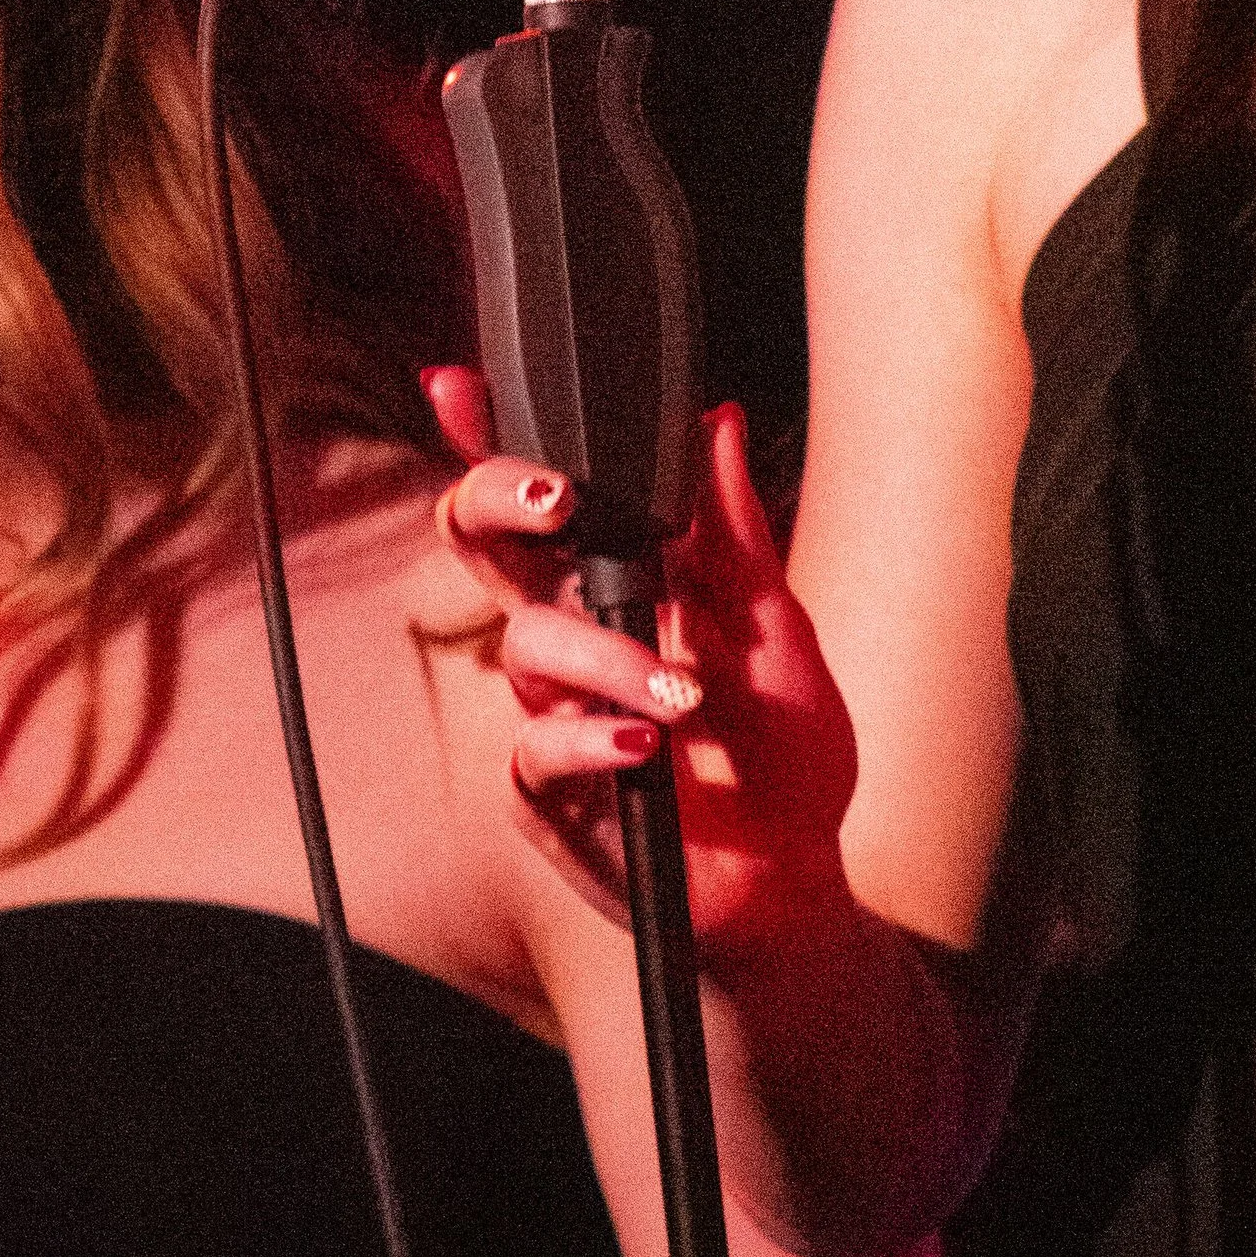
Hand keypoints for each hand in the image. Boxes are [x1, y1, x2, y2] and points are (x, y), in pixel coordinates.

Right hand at [425, 377, 859, 962]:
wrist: (798, 873)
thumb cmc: (782, 745)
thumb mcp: (776, 626)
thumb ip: (733, 529)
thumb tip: (716, 419)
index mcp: (620, 577)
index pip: (541, 496)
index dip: (484, 439)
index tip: (457, 384)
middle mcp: (571, 633)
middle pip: (485, 543)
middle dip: (500, 500)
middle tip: (558, 499)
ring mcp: (552, 712)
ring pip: (526, 647)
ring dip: (606, 658)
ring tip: (679, 697)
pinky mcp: (548, 796)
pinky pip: (534, 751)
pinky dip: (590, 739)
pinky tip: (645, 745)